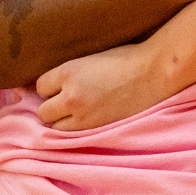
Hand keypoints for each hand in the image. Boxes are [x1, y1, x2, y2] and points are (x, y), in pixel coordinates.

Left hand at [36, 42, 165, 130]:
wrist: (155, 73)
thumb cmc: (128, 59)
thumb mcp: (92, 58)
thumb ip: (71, 72)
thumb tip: (54, 85)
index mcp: (68, 71)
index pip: (40, 86)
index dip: (51, 87)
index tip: (61, 87)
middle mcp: (70, 95)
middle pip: (43, 111)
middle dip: (53, 106)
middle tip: (68, 102)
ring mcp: (82, 115)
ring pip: (54, 127)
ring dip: (62, 121)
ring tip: (79, 113)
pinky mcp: (94, 128)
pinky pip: (71, 136)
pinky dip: (75, 130)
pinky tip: (87, 120)